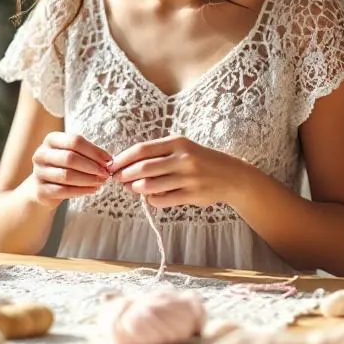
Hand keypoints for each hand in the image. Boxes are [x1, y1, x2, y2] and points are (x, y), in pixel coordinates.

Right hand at [31, 132, 112, 206]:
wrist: (45, 186)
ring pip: (66, 176)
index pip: (74, 141)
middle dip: (92, 166)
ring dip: (88, 179)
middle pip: (70, 158)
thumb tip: (108, 160)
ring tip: (101, 182)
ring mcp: (39, 173)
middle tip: (105, 173)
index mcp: (51, 140)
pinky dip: (81, 191)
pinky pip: (63, 191)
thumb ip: (89, 154)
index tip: (108, 160)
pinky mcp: (40, 191)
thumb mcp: (74, 154)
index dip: (93, 151)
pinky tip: (93, 190)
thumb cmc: (64, 166)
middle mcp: (41, 154)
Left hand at [108, 136, 249, 208]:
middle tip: (117, 179)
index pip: (142, 149)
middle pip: (143, 168)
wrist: (232, 176)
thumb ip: (158, 154)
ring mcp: (189, 177)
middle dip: (125, 175)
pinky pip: (162, 200)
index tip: (112, 165)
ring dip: (136, 188)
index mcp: (178, 142)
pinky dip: (151, 200)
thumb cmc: (201, 161)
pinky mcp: (192, 195)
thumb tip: (127, 165)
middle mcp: (183, 158)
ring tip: (132, 188)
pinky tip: (151, 197)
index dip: (123, 158)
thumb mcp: (183, 149)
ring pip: (150, 186)